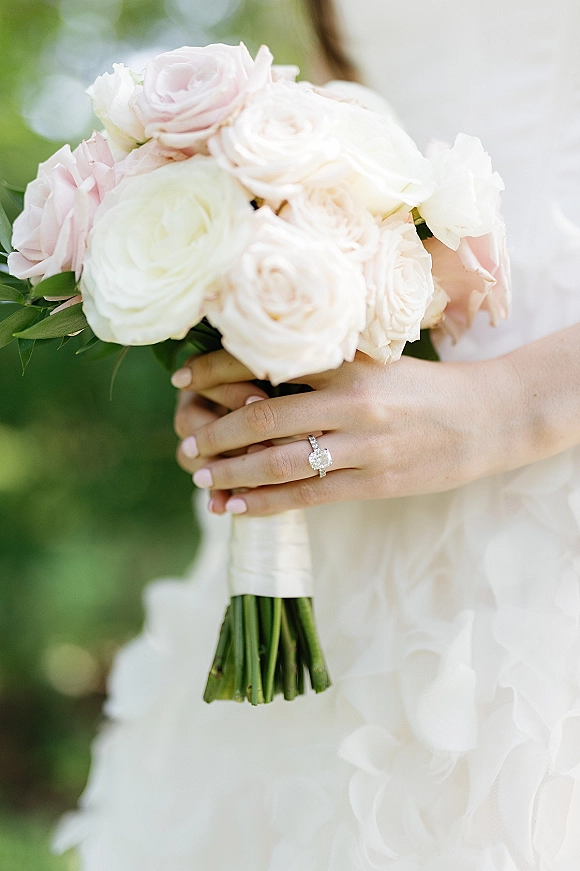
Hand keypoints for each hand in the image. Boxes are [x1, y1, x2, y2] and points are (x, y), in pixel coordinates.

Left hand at [173, 347, 530, 515]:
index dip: (216, 369)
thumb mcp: (376, 362)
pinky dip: (266, 503)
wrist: (487, 418)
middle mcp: (351, 402)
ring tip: (201, 479)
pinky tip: (236, 508)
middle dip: (216, 433)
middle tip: (185, 444)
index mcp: (348, 363)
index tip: (184, 377)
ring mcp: (364, 446)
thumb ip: (324, 369)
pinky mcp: (375, 483)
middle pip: (263, 418)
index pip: (267, 361)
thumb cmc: (425, 388)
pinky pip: (308, 497)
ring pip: (280, 463)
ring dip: (233, 473)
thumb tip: (258, 377)